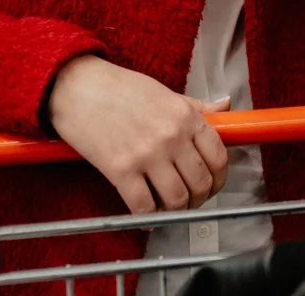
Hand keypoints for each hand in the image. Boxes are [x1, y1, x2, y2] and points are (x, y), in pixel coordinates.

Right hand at [46, 55, 229, 213]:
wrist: (78, 87)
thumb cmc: (120, 88)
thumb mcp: (165, 92)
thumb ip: (197, 106)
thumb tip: (226, 104)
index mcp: (186, 116)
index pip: (219, 157)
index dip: (220, 178)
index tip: (212, 184)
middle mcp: (171, 137)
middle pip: (200, 183)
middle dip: (200, 198)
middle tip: (191, 200)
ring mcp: (147, 155)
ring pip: (176, 199)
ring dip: (176, 211)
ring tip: (169, 208)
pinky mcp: (120, 170)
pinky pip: (143, 206)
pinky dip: (148, 218)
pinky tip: (146, 216)